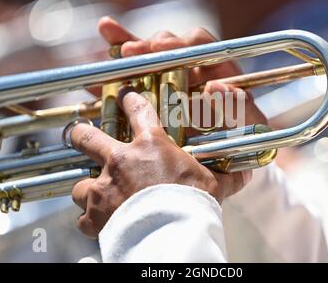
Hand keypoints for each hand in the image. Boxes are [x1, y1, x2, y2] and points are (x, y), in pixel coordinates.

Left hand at [71, 88, 244, 237]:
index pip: (137, 111)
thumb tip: (247, 172)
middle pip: (87, 137)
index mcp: (150, 146)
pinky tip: (98, 222)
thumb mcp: (215, 185)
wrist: (172, 232)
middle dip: (82, 135)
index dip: (130, 100)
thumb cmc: (193, 204)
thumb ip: (228, 176)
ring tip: (95, 194)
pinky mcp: (94, 215)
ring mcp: (103, 187)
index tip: (125, 95)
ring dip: (87, 188)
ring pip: (80, 183)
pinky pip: (83, 217)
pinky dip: (89, 219)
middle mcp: (120, 160)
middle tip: (81, 135)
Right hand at [97, 16, 266, 125]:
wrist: (226, 160)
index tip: (163, 48)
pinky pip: (131, 80)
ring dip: (125, 45)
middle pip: (166, 47)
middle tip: (130, 52)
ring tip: (109, 36)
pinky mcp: (151, 98)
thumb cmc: (243, 140)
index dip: (181, 43)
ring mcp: (169, 82)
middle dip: (147, 46)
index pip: (198, 44)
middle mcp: (190, 70)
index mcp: (216, 69)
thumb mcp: (248, 125)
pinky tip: (101, 50)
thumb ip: (240, 107)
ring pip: (145, 59)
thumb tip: (217, 87)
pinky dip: (114, 70)